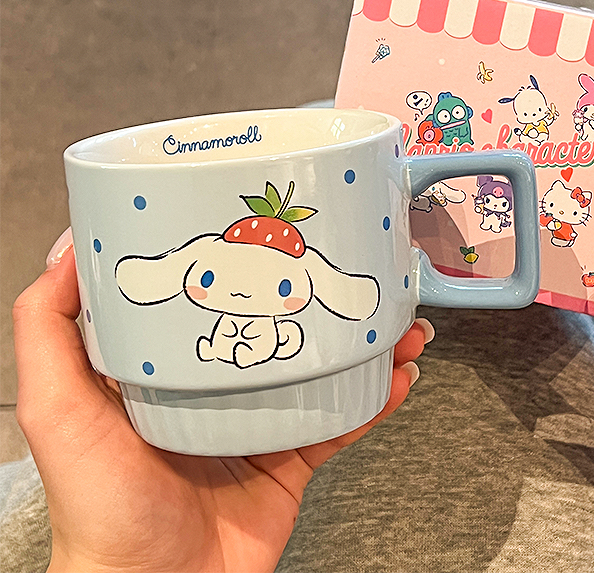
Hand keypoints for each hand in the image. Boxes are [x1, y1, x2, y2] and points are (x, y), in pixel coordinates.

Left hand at [14, 233, 431, 572]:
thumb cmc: (98, 509)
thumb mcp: (57, 409)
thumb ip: (49, 329)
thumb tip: (69, 247)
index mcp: (170, 366)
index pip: (214, 296)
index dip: (250, 260)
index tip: (281, 228)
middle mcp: (217, 387)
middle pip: (281, 327)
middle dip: (323, 297)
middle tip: (356, 268)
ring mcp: (259, 422)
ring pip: (324, 369)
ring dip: (366, 345)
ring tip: (400, 322)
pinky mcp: (291, 461)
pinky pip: (342, 422)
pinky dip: (376, 399)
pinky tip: (400, 376)